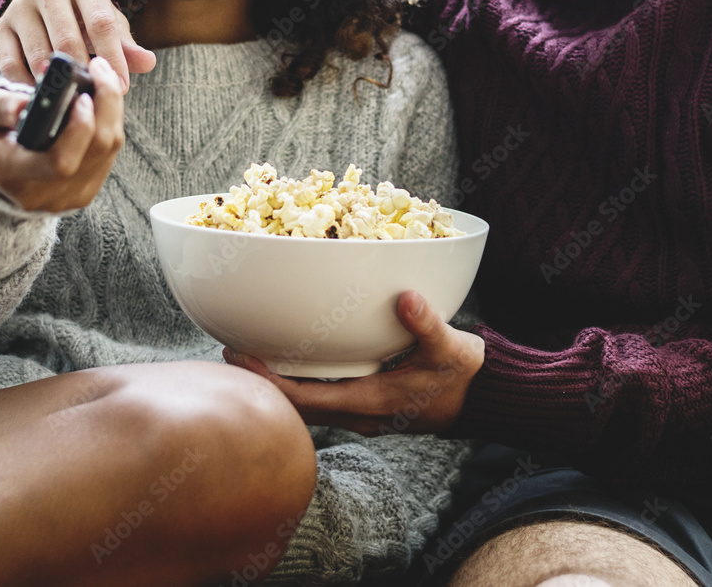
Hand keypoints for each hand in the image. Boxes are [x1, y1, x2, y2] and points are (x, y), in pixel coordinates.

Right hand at [0, 0, 156, 91]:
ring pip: (39, 54)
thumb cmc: (88, 15)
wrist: (45, 1)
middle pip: (67, 40)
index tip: (121, 88)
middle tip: (94, 99)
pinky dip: (28, 86)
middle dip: (83, 74)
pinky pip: (11, 64)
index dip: (112, 58)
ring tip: (71, 106)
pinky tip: (43, 101)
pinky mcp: (0, 26)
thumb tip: (147, 62)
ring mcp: (19, 5)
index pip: (100, 23)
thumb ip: (127, 45)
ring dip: (55, 84)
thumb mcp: (111, 23)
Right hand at [0, 57, 124, 212]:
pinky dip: (109, 122)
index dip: (78, 128)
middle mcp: (46, 194)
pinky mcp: (86, 190)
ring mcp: (70, 197)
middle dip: (105, 105)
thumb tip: (23, 105)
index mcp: (12, 176)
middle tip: (100, 69)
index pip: (60, 162)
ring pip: (108, 149)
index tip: (82, 95)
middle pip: (96, 150)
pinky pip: (109, 153)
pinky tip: (102, 100)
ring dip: (112, 108)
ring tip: (103, 76)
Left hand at [224, 291, 485, 435]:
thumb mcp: (451, 348)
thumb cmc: (464, 375)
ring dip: (278, 384)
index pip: (304, 400)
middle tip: (229, 353)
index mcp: (370, 402)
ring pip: (306, 405)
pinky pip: (321, 398)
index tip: (237, 358)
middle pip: (295, 406)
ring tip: (250, 355)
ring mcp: (361, 412)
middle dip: (262, 383)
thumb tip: (406, 298)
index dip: (267, 382)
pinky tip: (289, 360)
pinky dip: (299, 382)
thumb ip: (427, 325)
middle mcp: (359, 413)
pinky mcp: (367, 404)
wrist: (482, 399)